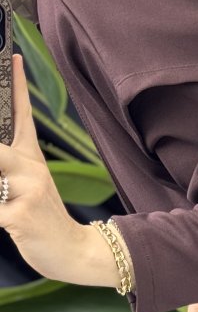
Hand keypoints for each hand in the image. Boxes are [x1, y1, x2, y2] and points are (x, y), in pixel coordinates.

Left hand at [0, 54, 100, 281]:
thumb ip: (7, 172)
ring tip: (11, 199)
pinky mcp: (21, 214)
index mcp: (31, 161)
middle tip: (4, 173)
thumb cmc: (44, 223)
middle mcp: (31, 170)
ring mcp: (28, 190)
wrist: (76, 253)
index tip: (13, 58)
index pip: (23, 116)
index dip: (18, 86)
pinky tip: (11, 223)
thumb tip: (0, 161)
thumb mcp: (26, 191)